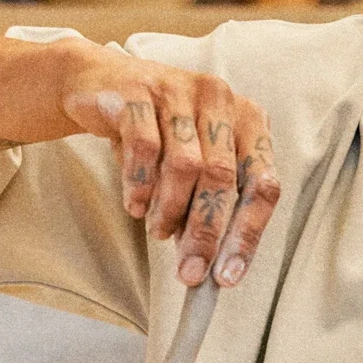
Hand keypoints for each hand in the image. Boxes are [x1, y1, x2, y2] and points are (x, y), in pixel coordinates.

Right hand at [58, 44, 281, 287]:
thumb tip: (212, 267)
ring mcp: (179, 90)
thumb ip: (206, 206)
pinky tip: (136, 205)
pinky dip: (140, 184)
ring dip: (170, 210)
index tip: (226, 276)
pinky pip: (144, 147)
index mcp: (249, 120)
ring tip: (158, 231)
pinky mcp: (138, 91)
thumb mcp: (193, 164)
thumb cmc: (158, 133)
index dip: (247, 234)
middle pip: (222, 178)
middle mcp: (221, 99)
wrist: (99, 85)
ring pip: (185, 165)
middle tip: (189, 272)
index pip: (263, 183)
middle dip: (205, 233)